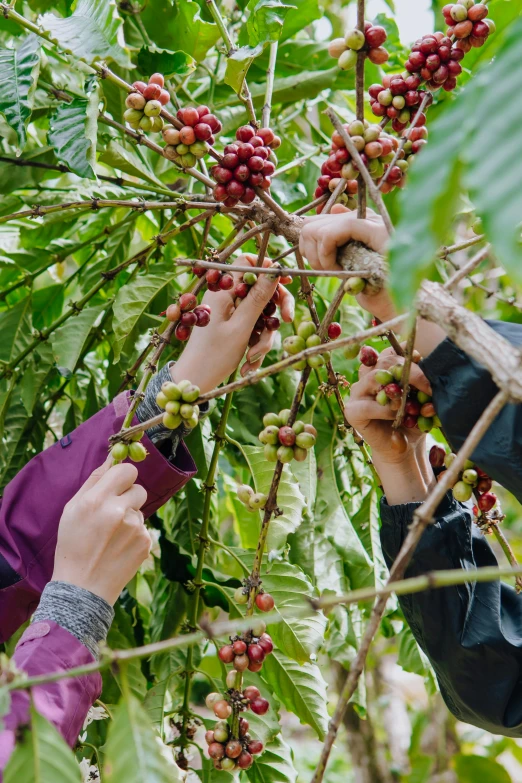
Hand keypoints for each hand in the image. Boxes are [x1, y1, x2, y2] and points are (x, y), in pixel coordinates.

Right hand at [52, 460, 149, 604]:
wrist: (82, 588)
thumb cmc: (72, 545)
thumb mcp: (72, 510)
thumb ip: (93, 481)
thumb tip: (111, 458)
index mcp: (96, 501)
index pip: (126, 470)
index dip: (123, 475)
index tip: (118, 483)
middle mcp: (118, 512)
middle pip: (139, 487)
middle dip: (128, 495)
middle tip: (113, 512)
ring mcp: (135, 528)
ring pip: (140, 509)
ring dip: (130, 516)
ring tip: (111, 536)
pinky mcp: (145, 542)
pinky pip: (143, 527)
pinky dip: (134, 534)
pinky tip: (119, 547)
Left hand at [171, 254, 294, 392]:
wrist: (196, 381)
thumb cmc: (214, 355)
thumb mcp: (241, 326)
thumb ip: (258, 298)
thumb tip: (274, 270)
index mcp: (223, 291)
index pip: (247, 263)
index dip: (268, 269)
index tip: (285, 282)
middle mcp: (226, 298)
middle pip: (260, 289)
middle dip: (275, 307)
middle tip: (287, 320)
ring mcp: (230, 313)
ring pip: (260, 314)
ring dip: (263, 337)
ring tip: (252, 357)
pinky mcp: (233, 328)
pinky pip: (254, 329)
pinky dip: (255, 346)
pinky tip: (247, 365)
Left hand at [299, 204, 395, 322]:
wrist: (402, 307)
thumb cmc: (379, 292)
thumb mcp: (354, 266)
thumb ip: (342, 242)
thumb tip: (334, 209)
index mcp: (364, 222)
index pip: (323, 218)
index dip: (310, 241)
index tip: (319, 265)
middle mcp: (368, 217)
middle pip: (315, 221)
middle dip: (311, 250)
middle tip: (327, 270)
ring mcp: (371, 222)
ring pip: (319, 227)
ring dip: (318, 256)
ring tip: (336, 272)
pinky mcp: (373, 232)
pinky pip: (329, 234)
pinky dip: (325, 256)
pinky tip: (339, 271)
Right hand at [345, 347, 434, 503]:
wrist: (403, 447)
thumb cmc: (414, 420)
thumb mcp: (424, 401)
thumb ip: (426, 390)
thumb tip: (430, 389)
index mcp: (384, 367)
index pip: (392, 351)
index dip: (410, 357)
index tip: (427, 369)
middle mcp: (368, 375)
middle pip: (384, 361)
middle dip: (409, 372)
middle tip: (427, 388)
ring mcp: (357, 392)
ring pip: (373, 377)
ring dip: (395, 391)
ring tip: (408, 405)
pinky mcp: (352, 411)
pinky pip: (367, 405)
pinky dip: (385, 411)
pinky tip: (396, 418)